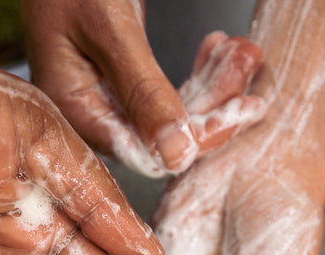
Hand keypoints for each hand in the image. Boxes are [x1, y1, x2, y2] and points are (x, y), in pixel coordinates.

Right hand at [21, 0, 264, 175]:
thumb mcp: (109, 28)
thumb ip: (142, 92)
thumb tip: (177, 156)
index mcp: (76, 112)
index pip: (148, 154)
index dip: (200, 137)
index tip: (243, 110)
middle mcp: (90, 114)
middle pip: (167, 138)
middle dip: (215, 104)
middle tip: (248, 60)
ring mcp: (105, 98)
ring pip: (174, 115)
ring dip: (214, 85)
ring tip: (242, 51)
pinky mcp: (120, 81)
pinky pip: (167, 95)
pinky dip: (198, 74)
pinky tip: (218, 51)